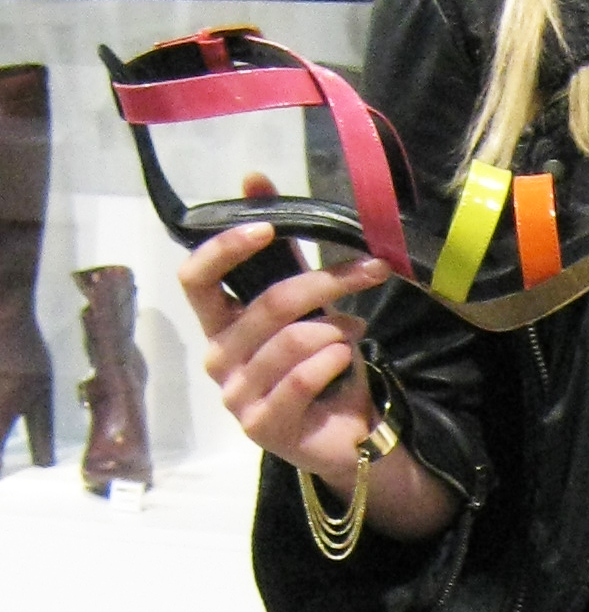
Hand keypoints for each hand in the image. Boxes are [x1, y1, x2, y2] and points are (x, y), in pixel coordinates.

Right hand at [181, 173, 384, 489]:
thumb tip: (253, 177)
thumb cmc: (320, 364)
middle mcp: (217, 359)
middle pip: (265, 305)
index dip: (225, 249)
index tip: (267, 227)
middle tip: (369, 271)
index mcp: (219, 325)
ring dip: (335, 328)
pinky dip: (333, 360)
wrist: (347, 434)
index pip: (195, 279)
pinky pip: (301, 377)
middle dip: (323, 283)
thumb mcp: (305, 305)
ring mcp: (235, 397)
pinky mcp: (262, 426)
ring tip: (356, 330)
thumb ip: (281, 253)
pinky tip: (346, 358)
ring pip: (290, 341)